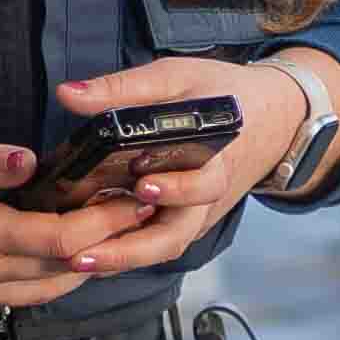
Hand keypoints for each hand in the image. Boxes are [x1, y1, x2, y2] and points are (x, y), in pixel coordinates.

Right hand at [0, 140, 115, 317]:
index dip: (102, 225)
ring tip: (96, 241)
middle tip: (126, 220)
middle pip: (59, 275)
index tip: (130, 205)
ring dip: (70, 272)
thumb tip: (35, 162)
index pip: (60, 241)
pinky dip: (30, 282)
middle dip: (99, 249)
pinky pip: (1, 299)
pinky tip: (35, 258)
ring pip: (35, 295)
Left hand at [39, 51, 339, 276]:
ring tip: (81, 261)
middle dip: (132, 248)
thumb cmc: (223, 97)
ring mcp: (197, 213)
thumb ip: (123, 89)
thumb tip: (70, 94)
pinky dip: (126, 252)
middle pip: (176, 234)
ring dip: (123, 257)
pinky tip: (91, 254)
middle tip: (88, 251)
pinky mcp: (187, 221)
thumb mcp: (176, 78)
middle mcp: (207, 195)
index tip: (144, 185)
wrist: (269, 118)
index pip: (201, 183)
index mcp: (215, 158)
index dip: (175, 189)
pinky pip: (158, 242)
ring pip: (165, 246)